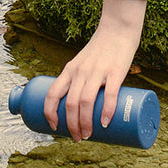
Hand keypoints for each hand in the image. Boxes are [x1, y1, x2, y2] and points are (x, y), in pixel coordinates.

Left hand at [42, 0, 146, 140]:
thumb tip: (86, 109)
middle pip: (70, 104)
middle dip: (71, 125)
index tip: (54, 127)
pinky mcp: (115, 72)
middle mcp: (80, 72)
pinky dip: (106, 111)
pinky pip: (109, 94)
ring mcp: (97, 72)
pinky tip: (104, 123)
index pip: (52, 93)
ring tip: (88, 136)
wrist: (117, 29)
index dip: (49, 112)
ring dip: (85, 123)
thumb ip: (82, 81)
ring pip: (85, 102)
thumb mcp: (83, 64)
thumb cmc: (101, 51)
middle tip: (77, 138)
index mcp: (69, 70)